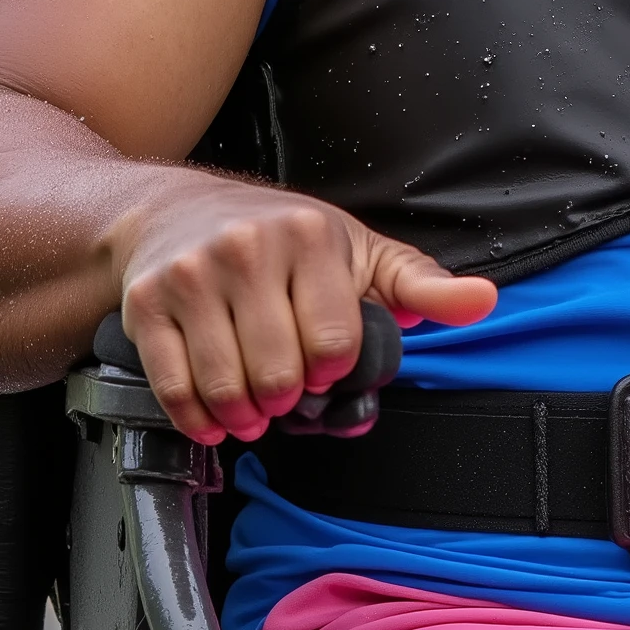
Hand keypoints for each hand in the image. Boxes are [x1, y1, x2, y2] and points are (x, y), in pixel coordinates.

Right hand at [116, 180, 495, 442]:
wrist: (173, 211)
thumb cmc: (281, 238)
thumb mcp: (360, 252)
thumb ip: (422, 286)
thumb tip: (483, 301)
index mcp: (308, 237)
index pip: (333, 343)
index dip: (334, 370)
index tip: (327, 363)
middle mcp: (245, 249)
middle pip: (279, 374)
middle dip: (288, 399)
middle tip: (287, 390)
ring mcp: (190, 276)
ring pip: (226, 387)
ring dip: (246, 416)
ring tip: (255, 407)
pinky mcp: (146, 304)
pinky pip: (174, 387)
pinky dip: (198, 418)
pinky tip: (214, 416)